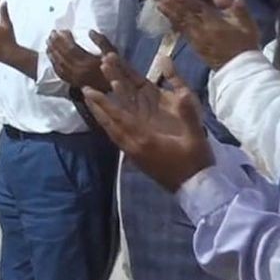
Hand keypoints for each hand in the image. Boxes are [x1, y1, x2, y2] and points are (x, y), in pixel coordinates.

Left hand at [47, 30, 118, 90]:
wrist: (115, 90)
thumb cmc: (115, 70)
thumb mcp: (113, 54)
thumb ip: (102, 42)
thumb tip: (90, 31)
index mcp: (88, 62)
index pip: (71, 48)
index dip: (64, 38)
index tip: (61, 30)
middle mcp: (79, 71)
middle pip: (62, 55)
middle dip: (55, 43)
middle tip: (51, 34)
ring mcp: (75, 78)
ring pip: (59, 64)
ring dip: (52, 52)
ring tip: (48, 43)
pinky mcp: (73, 83)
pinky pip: (60, 73)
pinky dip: (54, 64)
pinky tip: (52, 58)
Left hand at [83, 53, 213, 191]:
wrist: (195, 189)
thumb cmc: (195, 162)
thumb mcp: (195, 136)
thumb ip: (188, 114)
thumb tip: (184, 93)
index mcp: (145, 139)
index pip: (119, 118)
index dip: (103, 103)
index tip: (89, 90)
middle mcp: (133, 146)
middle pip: (109, 124)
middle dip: (96, 106)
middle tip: (84, 91)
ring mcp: (133, 153)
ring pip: (111, 131)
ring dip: (100, 116)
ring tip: (91, 103)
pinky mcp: (135, 158)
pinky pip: (116, 138)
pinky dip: (109, 126)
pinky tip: (108, 122)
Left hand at [158, 0, 259, 69]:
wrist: (240, 67)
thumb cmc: (245, 43)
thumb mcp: (247, 23)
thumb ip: (234, 7)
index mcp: (215, 23)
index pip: (198, 8)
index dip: (186, 0)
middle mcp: (203, 30)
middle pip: (186, 15)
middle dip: (173, 5)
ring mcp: (197, 39)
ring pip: (181, 23)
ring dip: (170, 13)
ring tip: (159, 4)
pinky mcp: (195, 47)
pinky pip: (182, 32)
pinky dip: (174, 24)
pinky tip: (168, 18)